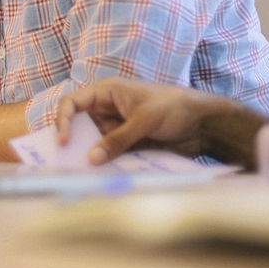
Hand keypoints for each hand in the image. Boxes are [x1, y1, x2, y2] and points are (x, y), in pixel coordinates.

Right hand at [56, 78, 245, 164]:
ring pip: (94, 142)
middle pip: (80, 124)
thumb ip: (117, 140)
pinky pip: (110, 154)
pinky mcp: (128, 143)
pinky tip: (102, 175)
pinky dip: (105, 163)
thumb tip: (90, 159)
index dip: (63, 120)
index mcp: (107, 92)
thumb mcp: (144, 121)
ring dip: (89, 155)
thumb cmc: (174, 108)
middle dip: (72, 142)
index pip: (73, 102)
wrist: (205, 122)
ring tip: (82, 173)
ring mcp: (118, 127)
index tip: (64, 142)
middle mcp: (108, 109)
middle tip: (65, 163)